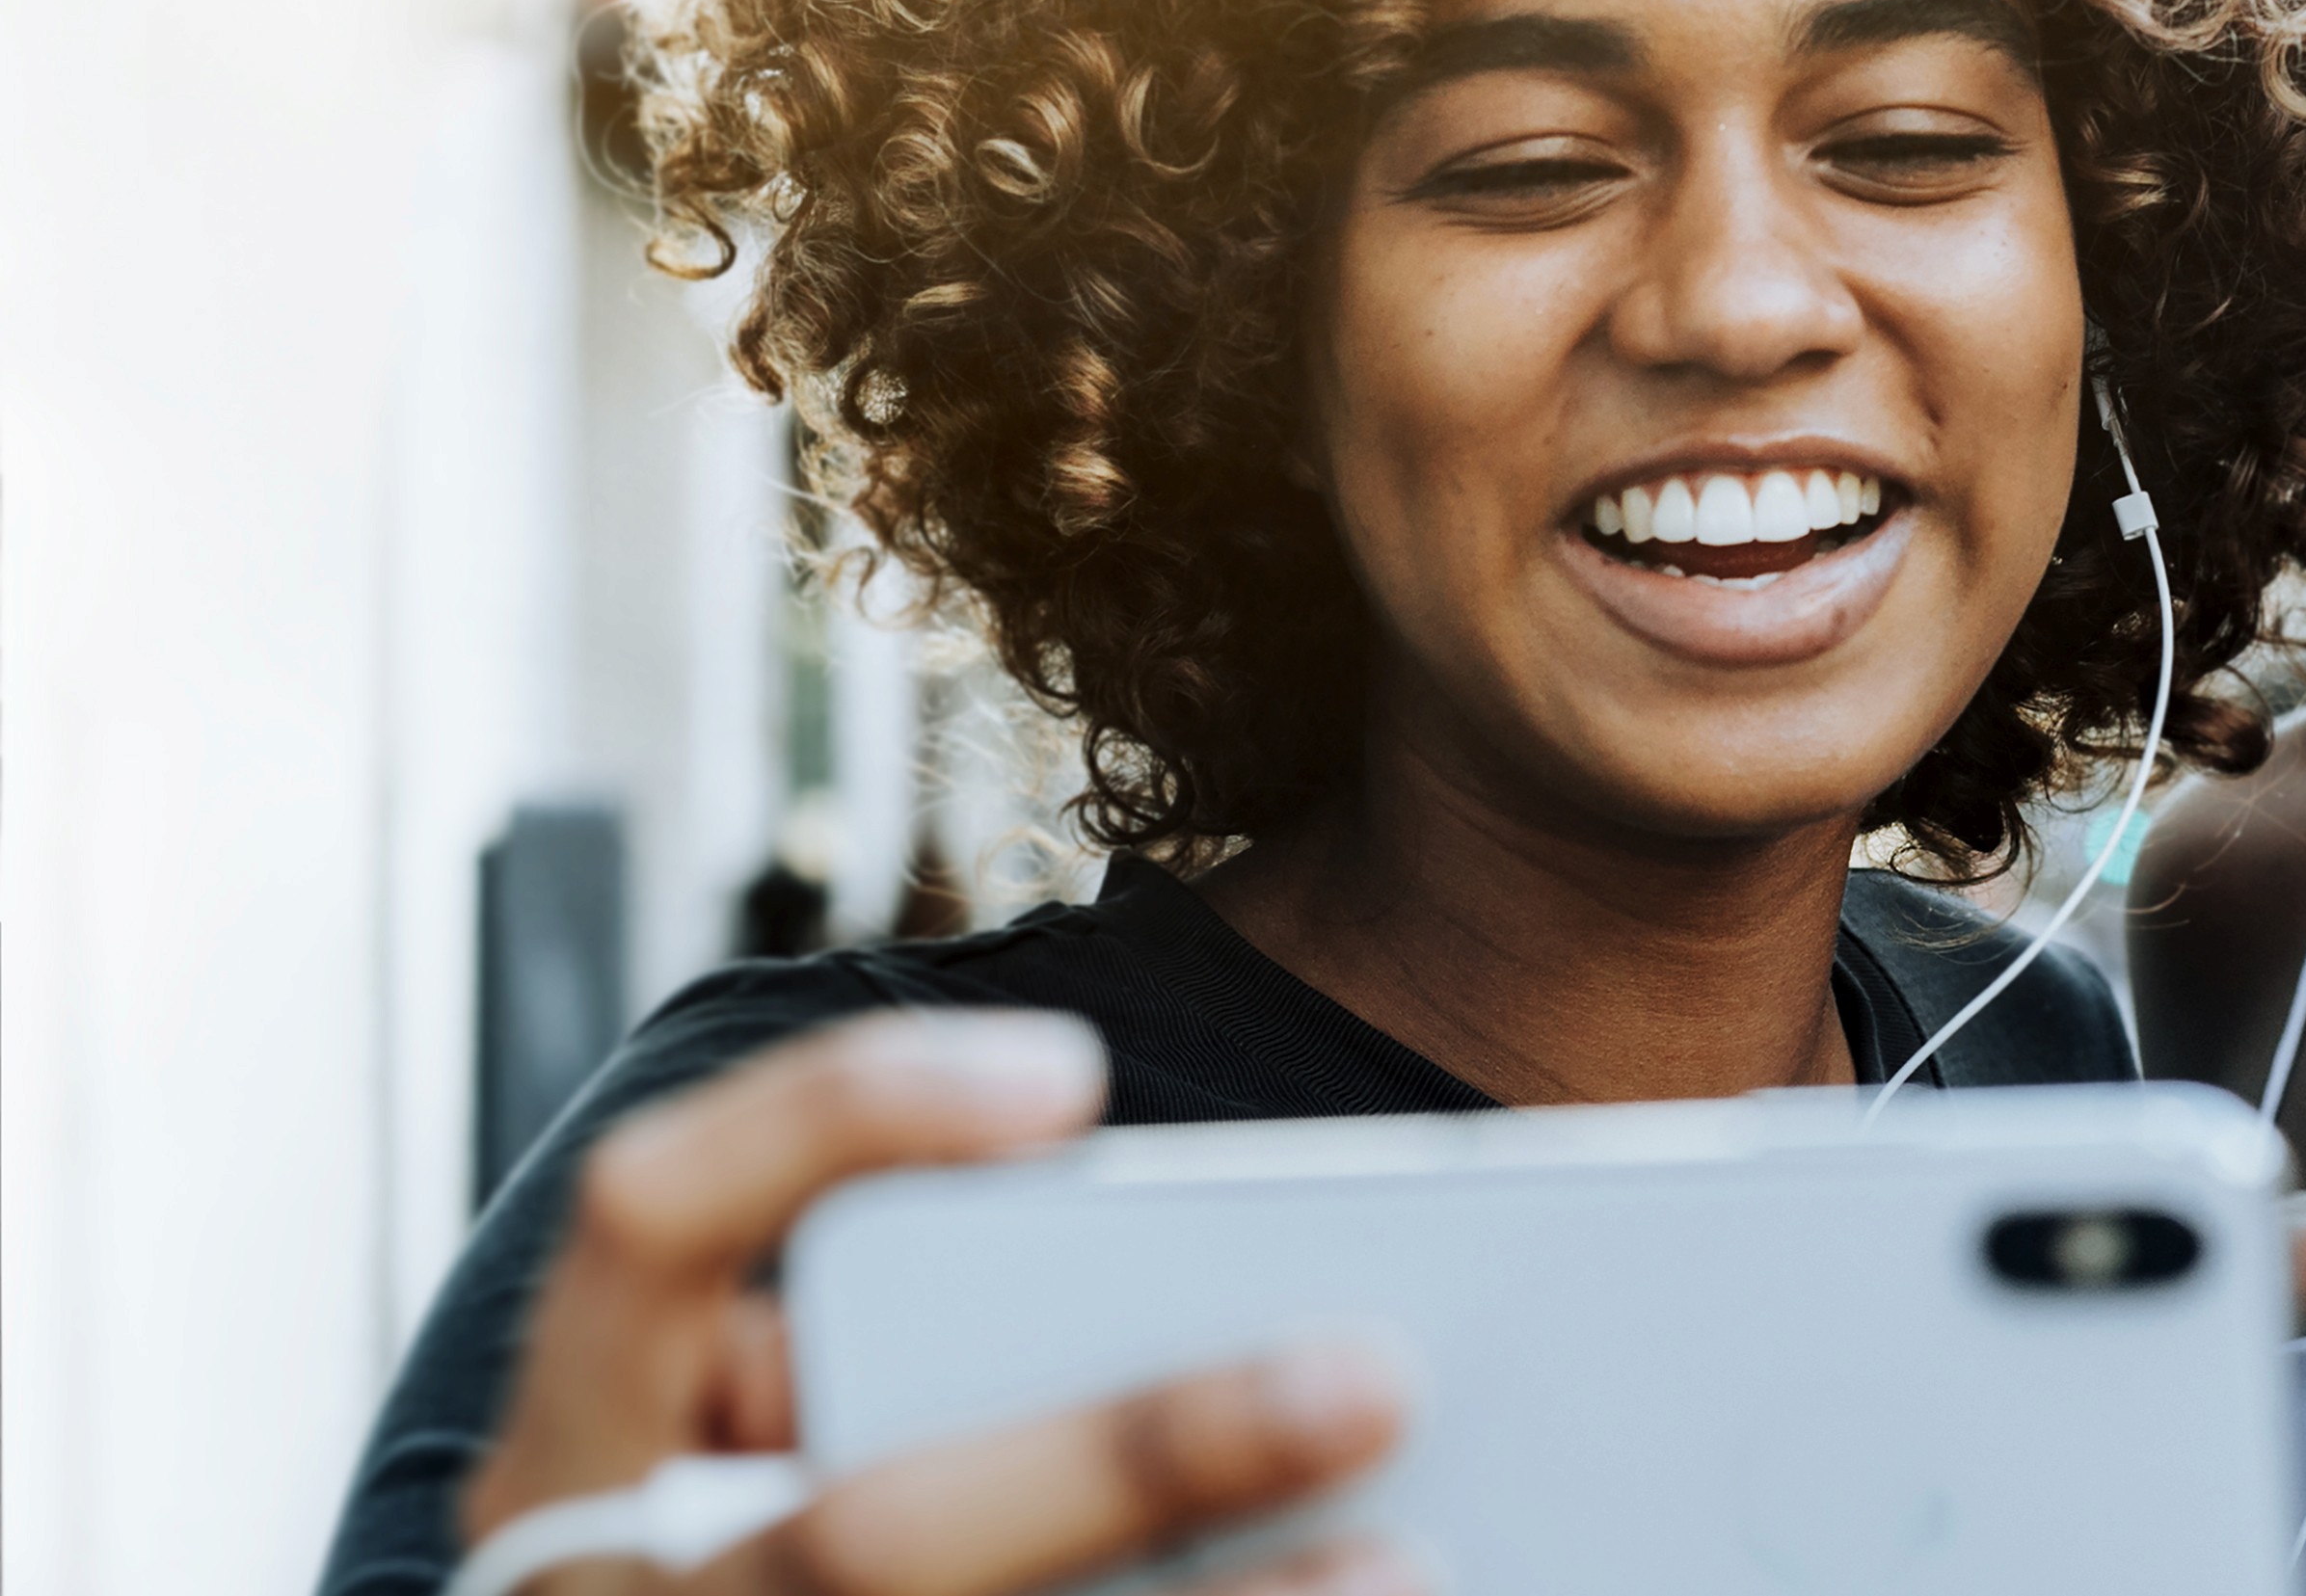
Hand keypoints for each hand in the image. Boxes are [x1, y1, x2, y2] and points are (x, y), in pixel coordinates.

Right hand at [455, 1012, 1412, 1595]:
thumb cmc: (749, 1567)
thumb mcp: (749, 1461)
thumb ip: (906, 1370)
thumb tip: (1224, 1307)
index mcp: (573, 1446)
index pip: (648, 1224)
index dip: (837, 1122)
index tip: (1073, 1070)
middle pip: (869, 1533)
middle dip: (1134, 1454)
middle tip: (1379, 1371)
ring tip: (1419, 1555)